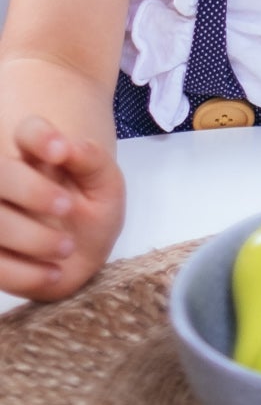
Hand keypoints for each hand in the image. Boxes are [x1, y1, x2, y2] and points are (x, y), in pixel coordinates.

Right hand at [0, 116, 123, 299]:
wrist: (86, 256)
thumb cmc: (94, 209)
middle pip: (1, 173)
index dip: (39, 136)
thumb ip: (91, 159)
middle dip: (32, 190)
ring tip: (67, 248)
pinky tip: (53, 273)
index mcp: (37, 156)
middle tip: (68, 206)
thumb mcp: (106, 184)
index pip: (27, 131)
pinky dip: (24, 273)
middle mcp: (9, 184)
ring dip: (31, 237)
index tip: (62, 150)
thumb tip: (69, 147)